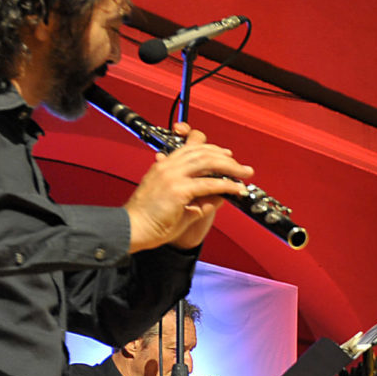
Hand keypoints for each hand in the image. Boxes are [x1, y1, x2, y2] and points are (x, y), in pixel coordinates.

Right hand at [123, 124, 253, 251]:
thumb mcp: (178, 203)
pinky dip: (227, 185)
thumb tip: (220, 195)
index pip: (189, 146)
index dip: (210, 147)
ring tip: (244, 173)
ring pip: (208, 162)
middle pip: (202, 151)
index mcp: (164, 165)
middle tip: (241, 166)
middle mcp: (168, 166)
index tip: (225, 154)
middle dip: (226, 157)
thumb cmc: (150, 219)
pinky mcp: (178, 189)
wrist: (132, 228)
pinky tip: (236, 189)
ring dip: (230, 167)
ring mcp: (172, 175)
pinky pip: (209, 183)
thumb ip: (199, 198)